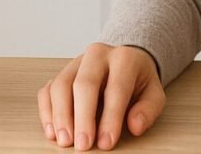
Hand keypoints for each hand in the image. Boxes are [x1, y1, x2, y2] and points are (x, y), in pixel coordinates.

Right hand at [37, 43, 164, 149]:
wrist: (125, 60)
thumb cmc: (138, 81)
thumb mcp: (153, 93)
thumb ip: (148, 109)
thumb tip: (135, 125)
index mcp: (124, 58)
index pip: (116, 88)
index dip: (110, 118)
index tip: (106, 142)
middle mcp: (97, 54)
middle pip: (84, 84)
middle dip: (82, 117)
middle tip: (83, 144)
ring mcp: (76, 62)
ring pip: (61, 85)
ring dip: (61, 116)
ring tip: (65, 140)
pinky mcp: (62, 72)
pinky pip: (48, 89)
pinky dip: (47, 111)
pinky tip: (53, 131)